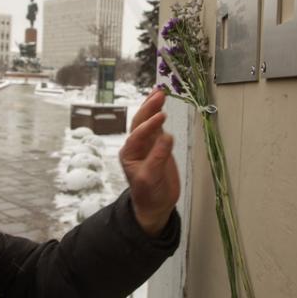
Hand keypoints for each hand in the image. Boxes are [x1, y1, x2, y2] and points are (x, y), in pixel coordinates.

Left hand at [120, 89, 179, 236]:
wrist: (155, 205)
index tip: (161, 116)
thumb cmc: (149, 195)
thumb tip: (167, 137)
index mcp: (129, 153)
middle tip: (159, 94)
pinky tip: (162, 104)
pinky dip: (159, 114)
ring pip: (148, 121)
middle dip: (149, 108)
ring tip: (159, 92)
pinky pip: (157, 126)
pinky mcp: (158, 144)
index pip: (138, 135)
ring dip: (152, 106)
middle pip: (140, 122)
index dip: (149, 125)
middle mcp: (136, 145)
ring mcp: (147, 144)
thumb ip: (157, 158)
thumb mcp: (150, 179)